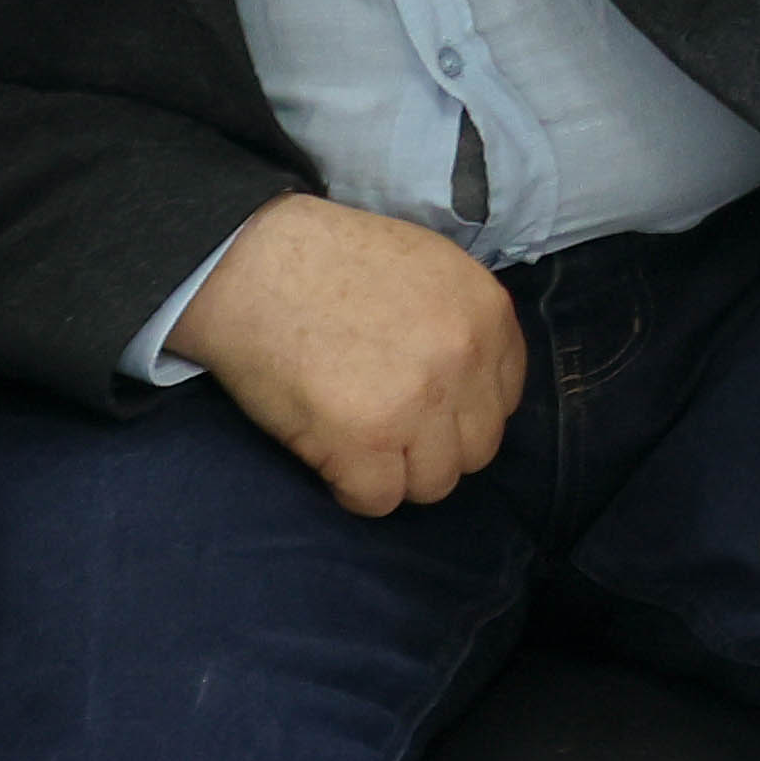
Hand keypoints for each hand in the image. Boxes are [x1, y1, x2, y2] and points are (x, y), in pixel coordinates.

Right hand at [171, 194, 523, 515]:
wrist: (254, 263)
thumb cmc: (330, 260)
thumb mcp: (429, 270)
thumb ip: (460, 324)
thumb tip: (469, 380)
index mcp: (487, 315)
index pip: (505, 397)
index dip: (464, 410)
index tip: (430, 409)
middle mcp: (465, 361)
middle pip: (478, 446)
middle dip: (437, 446)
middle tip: (392, 432)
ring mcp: (418, 404)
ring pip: (436, 482)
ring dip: (399, 474)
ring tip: (361, 446)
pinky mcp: (364, 441)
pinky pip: (378, 500)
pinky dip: (354, 491)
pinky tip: (332, 461)